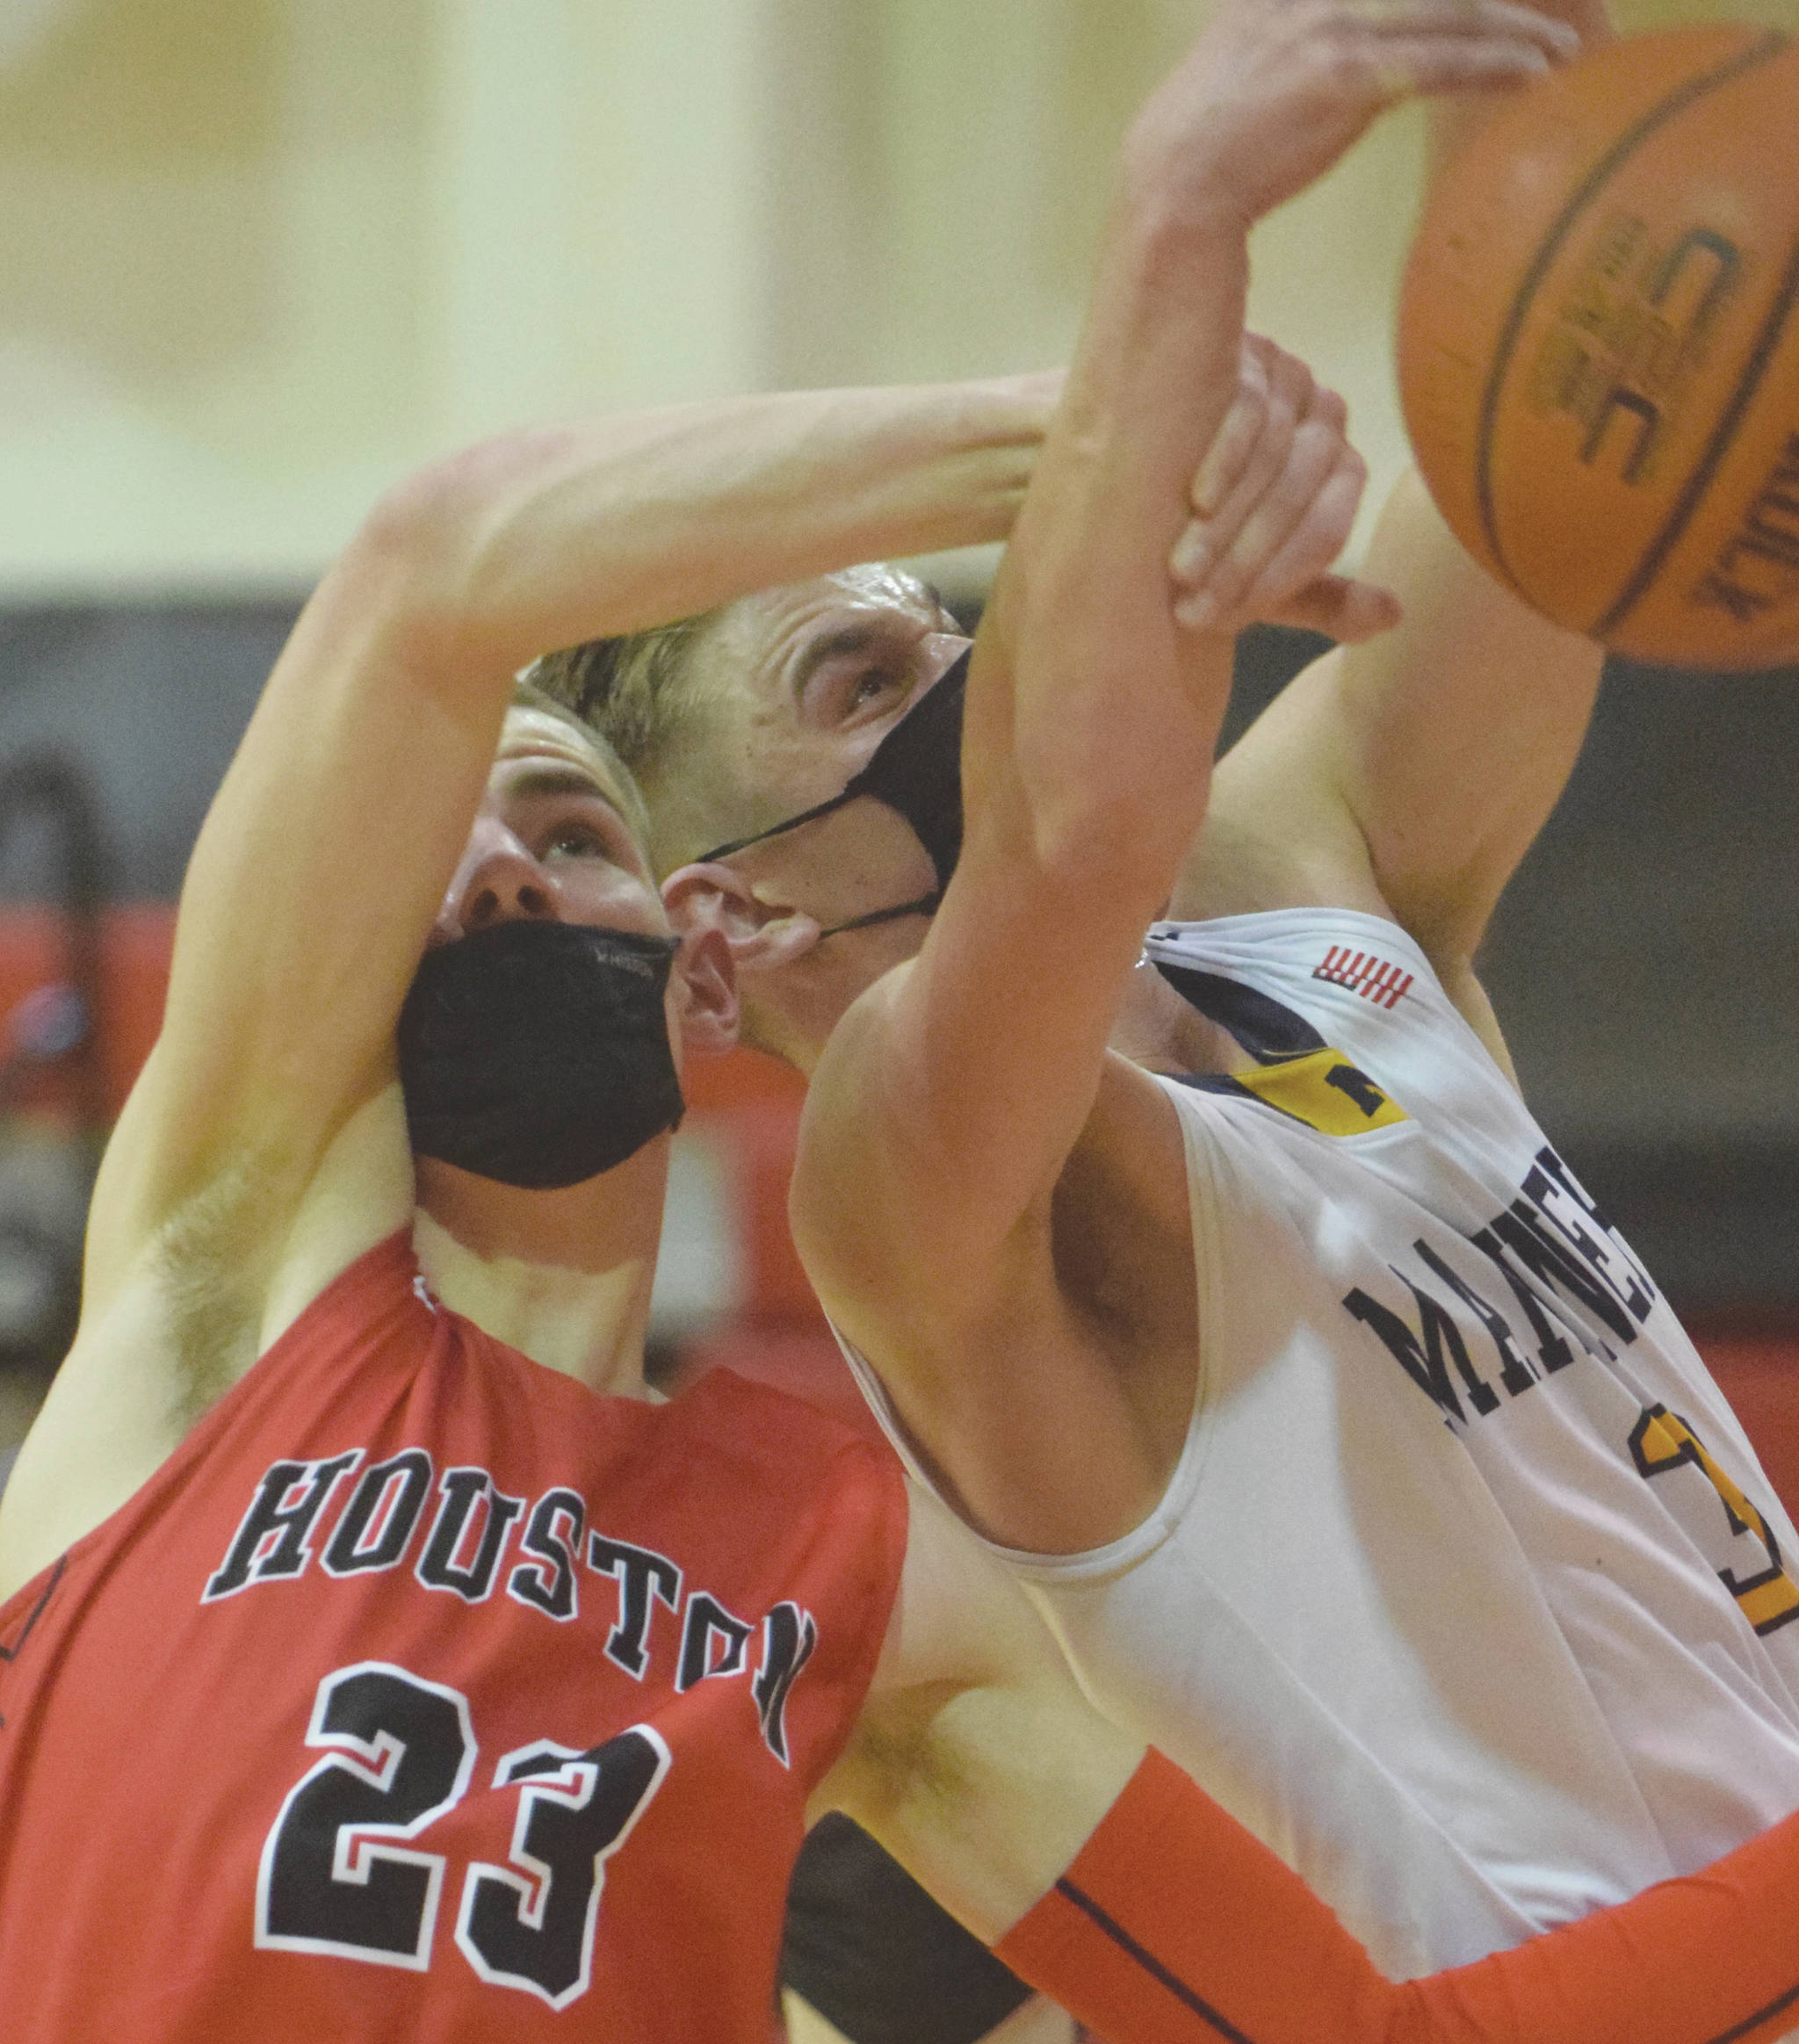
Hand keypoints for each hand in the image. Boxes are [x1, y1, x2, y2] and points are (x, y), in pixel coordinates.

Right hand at [1125, 0, 1580, 231]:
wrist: (1176, 184)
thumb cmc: (1207, 142)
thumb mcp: (1244, 58)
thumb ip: (1292, 33)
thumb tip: (1351, 55)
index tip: (1498, 5)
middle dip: (1498, 1)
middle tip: (1551, 8)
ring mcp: (1333, 27)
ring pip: (1451, 11)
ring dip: (1517, 26)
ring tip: (1563, 43)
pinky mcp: (1349, 78)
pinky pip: (1443, 63)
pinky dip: (1497, 64)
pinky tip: (1537, 71)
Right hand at [1169, 336, 1399, 643]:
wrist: (1128, 477)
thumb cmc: (1201, 533)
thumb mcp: (1259, 578)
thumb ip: (1323, 599)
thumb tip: (1393, 616)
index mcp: (1339, 470)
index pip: (1328, 526)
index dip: (1279, 577)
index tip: (1227, 621)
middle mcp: (1324, 415)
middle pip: (1301, 491)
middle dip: (1245, 558)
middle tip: (1196, 608)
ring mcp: (1287, 373)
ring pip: (1276, 453)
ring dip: (1228, 523)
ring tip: (1183, 572)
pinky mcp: (1244, 348)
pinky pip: (1249, 406)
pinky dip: (1227, 459)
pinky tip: (1197, 501)